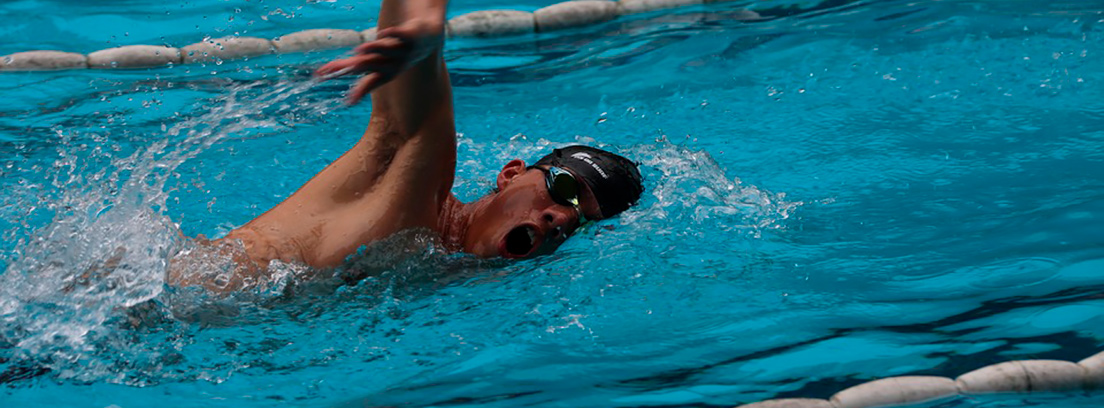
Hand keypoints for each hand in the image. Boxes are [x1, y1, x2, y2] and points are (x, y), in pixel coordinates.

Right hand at [315, 18, 444, 104]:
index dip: (359, 92)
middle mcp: (394, 65)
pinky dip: (393, 34)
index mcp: (385, 74)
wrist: (427, 39)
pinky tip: (385, 33)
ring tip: (360, 50)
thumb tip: (323, 74)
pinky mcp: (411, 37)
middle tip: (349, 67)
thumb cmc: (395, 53)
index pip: (368, 83)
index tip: (348, 102)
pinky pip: (402, 35)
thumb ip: (351, 66)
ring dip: (374, 50)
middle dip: (358, 67)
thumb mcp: (375, 61)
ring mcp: (403, 51)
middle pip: (372, 64)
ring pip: (387, 51)